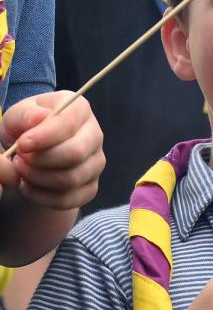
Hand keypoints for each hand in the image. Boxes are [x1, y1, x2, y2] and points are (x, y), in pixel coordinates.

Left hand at [0, 91, 104, 208]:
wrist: (31, 152)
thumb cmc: (25, 128)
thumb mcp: (18, 116)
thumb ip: (26, 115)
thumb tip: (42, 118)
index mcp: (80, 110)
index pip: (69, 124)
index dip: (44, 137)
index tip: (21, 145)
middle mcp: (95, 136)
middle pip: (75, 154)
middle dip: (40, 161)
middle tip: (18, 159)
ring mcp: (96, 164)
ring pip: (71, 179)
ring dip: (38, 178)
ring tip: (21, 170)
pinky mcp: (91, 187)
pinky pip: (69, 199)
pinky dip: (42, 197)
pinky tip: (28, 186)